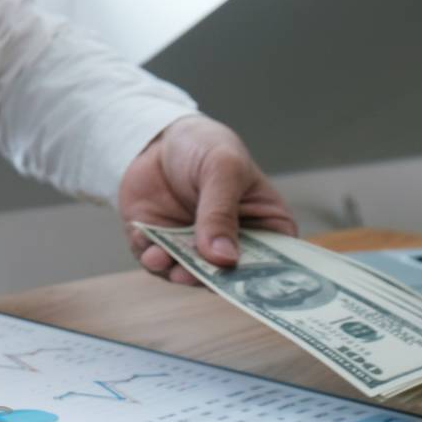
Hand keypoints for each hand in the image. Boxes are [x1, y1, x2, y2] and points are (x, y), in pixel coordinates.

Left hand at [117, 115, 297, 284]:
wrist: (158, 140)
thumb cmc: (205, 147)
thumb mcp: (222, 169)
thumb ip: (221, 212)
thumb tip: (223, 258)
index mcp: (264, 224)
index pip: (274, 259)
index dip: (262, 275)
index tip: (244, 281)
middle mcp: (232, 244)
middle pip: (228, 275)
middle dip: (208, 278)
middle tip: (191, 275)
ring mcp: (196, 249)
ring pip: (189, 275)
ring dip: (174, 272)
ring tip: (161, 258)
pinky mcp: (163, 247)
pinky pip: (158, 263)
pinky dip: (151, 258)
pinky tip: (147, 244)